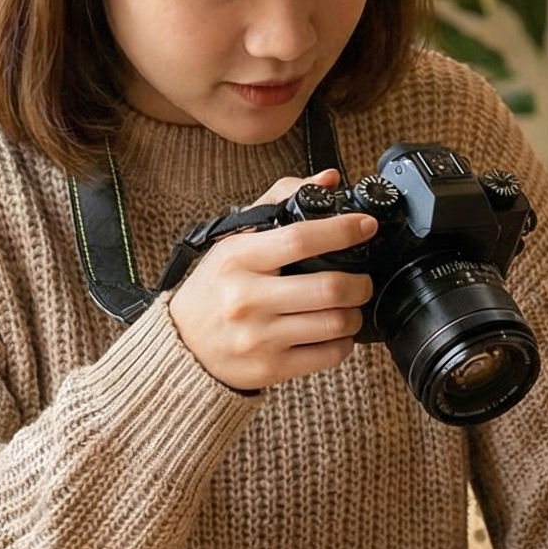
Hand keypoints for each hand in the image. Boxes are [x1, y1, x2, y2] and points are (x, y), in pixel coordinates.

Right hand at [166, 170, 378, 392]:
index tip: (365, 226)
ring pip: (335, 323)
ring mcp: (259, 337)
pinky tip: (334, 332)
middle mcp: (247, 298)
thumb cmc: (216, 287)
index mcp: (238, 258)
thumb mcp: (236, 240)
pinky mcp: (270, 368)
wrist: (182, 345)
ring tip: (348, 306)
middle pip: (329, 287)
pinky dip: (343, 342)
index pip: (301, 239)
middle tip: (361, 279)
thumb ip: (280, 202)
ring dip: (354, 313)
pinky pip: (328, 355)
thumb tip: (328, 180)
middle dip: (360, 282)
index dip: (342, 230)